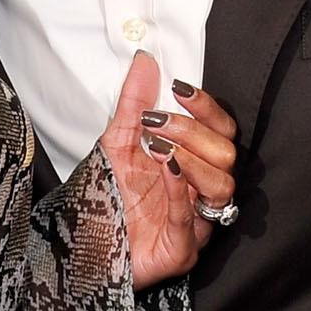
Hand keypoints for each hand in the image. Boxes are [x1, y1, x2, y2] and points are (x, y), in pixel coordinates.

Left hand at [98, 52, 239, 288]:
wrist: (84, 246)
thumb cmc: (109, 195)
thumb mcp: (117, 141)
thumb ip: (135, 102)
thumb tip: (145, 59)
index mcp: (196, 163)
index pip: (222, 130)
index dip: (207, 108)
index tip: (180, 88)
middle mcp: (203, 191)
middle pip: (226, 153)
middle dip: (192, 131)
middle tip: (155, 122)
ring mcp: (198, 223)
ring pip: (221, 185)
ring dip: (191, 158)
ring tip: (157, 147)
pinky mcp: (183, 251)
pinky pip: (191, 219)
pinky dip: (180, 189)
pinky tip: (166, 168)